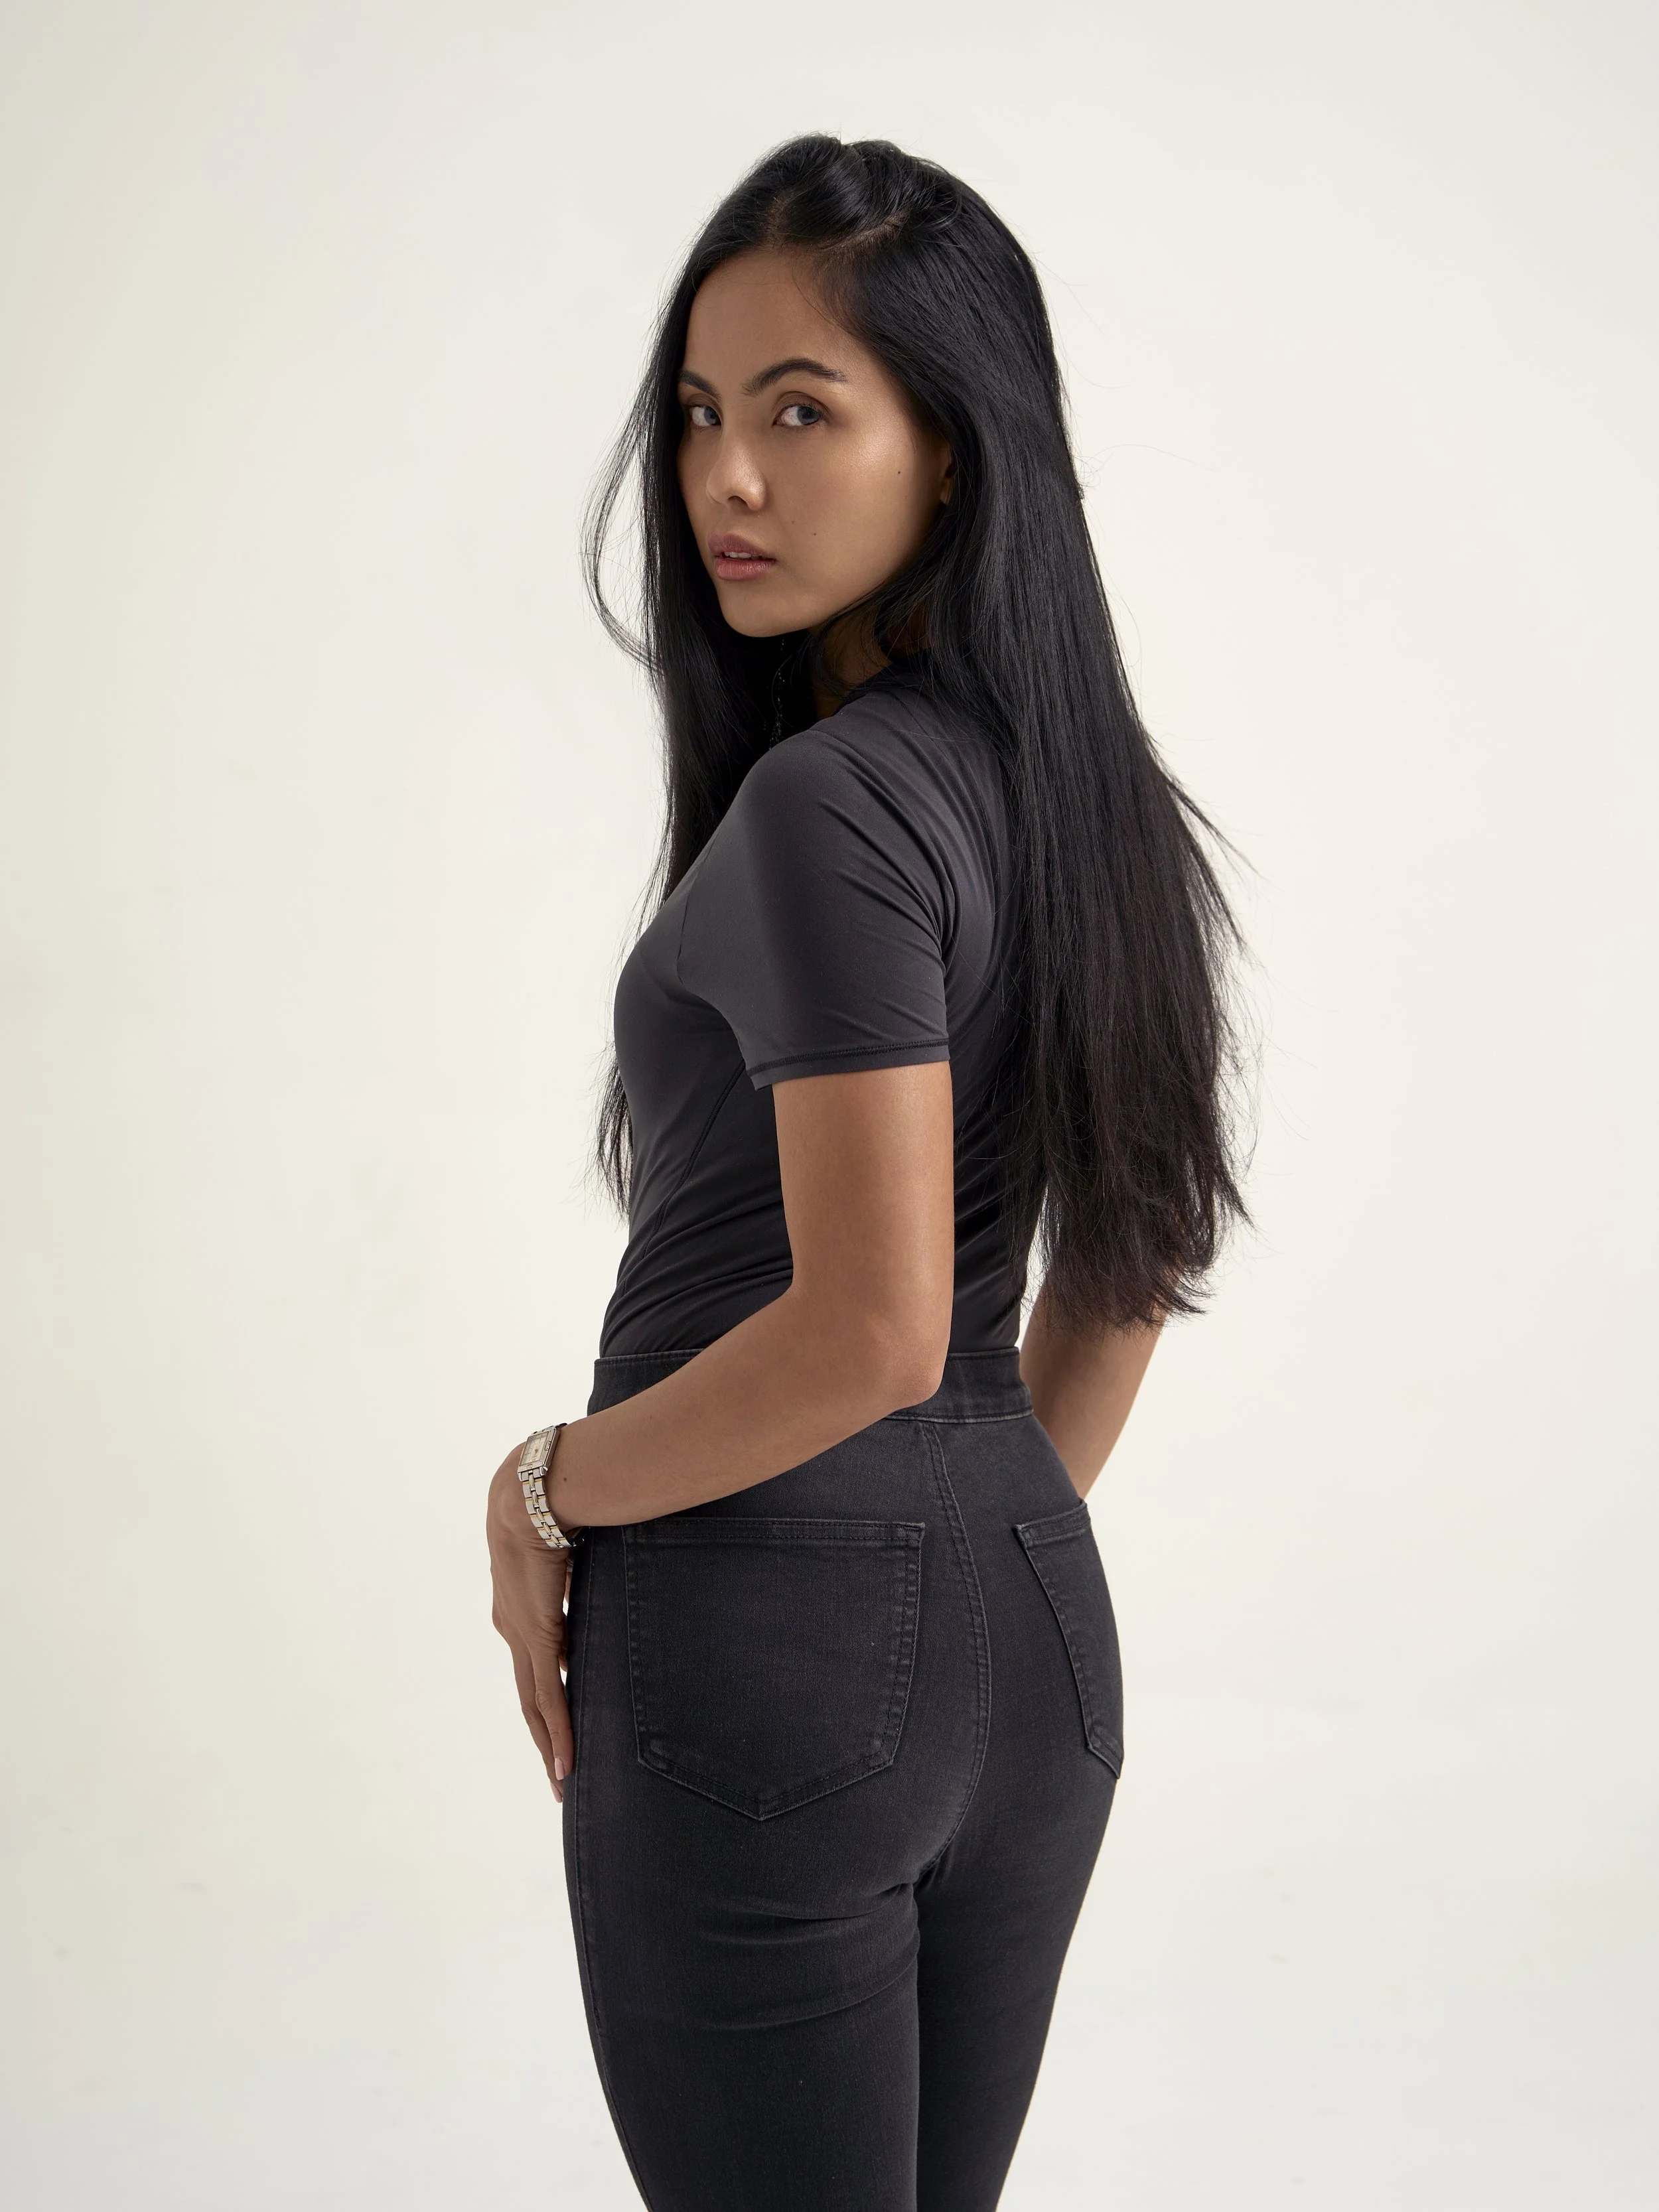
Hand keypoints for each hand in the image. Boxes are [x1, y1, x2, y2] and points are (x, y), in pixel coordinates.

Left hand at [487, 1442, 577, 1801]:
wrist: (531, 1491)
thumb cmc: (555, 1502)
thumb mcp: (575, 1544)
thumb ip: (593, 1562)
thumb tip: (621, 1549)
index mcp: (521, 1605)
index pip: (534, 1662)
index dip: (544, 1697)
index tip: (556, 1725)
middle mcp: (514, 1627)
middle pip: (530, 1695)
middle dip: (544, 1736)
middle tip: (560, 1775)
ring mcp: (521, 1635)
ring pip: (535, 1705)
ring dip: (550, 1744)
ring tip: (563, 1780)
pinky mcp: (536, 1637)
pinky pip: (547, 1696)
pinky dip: (557, 1733)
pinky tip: (564, 1764)